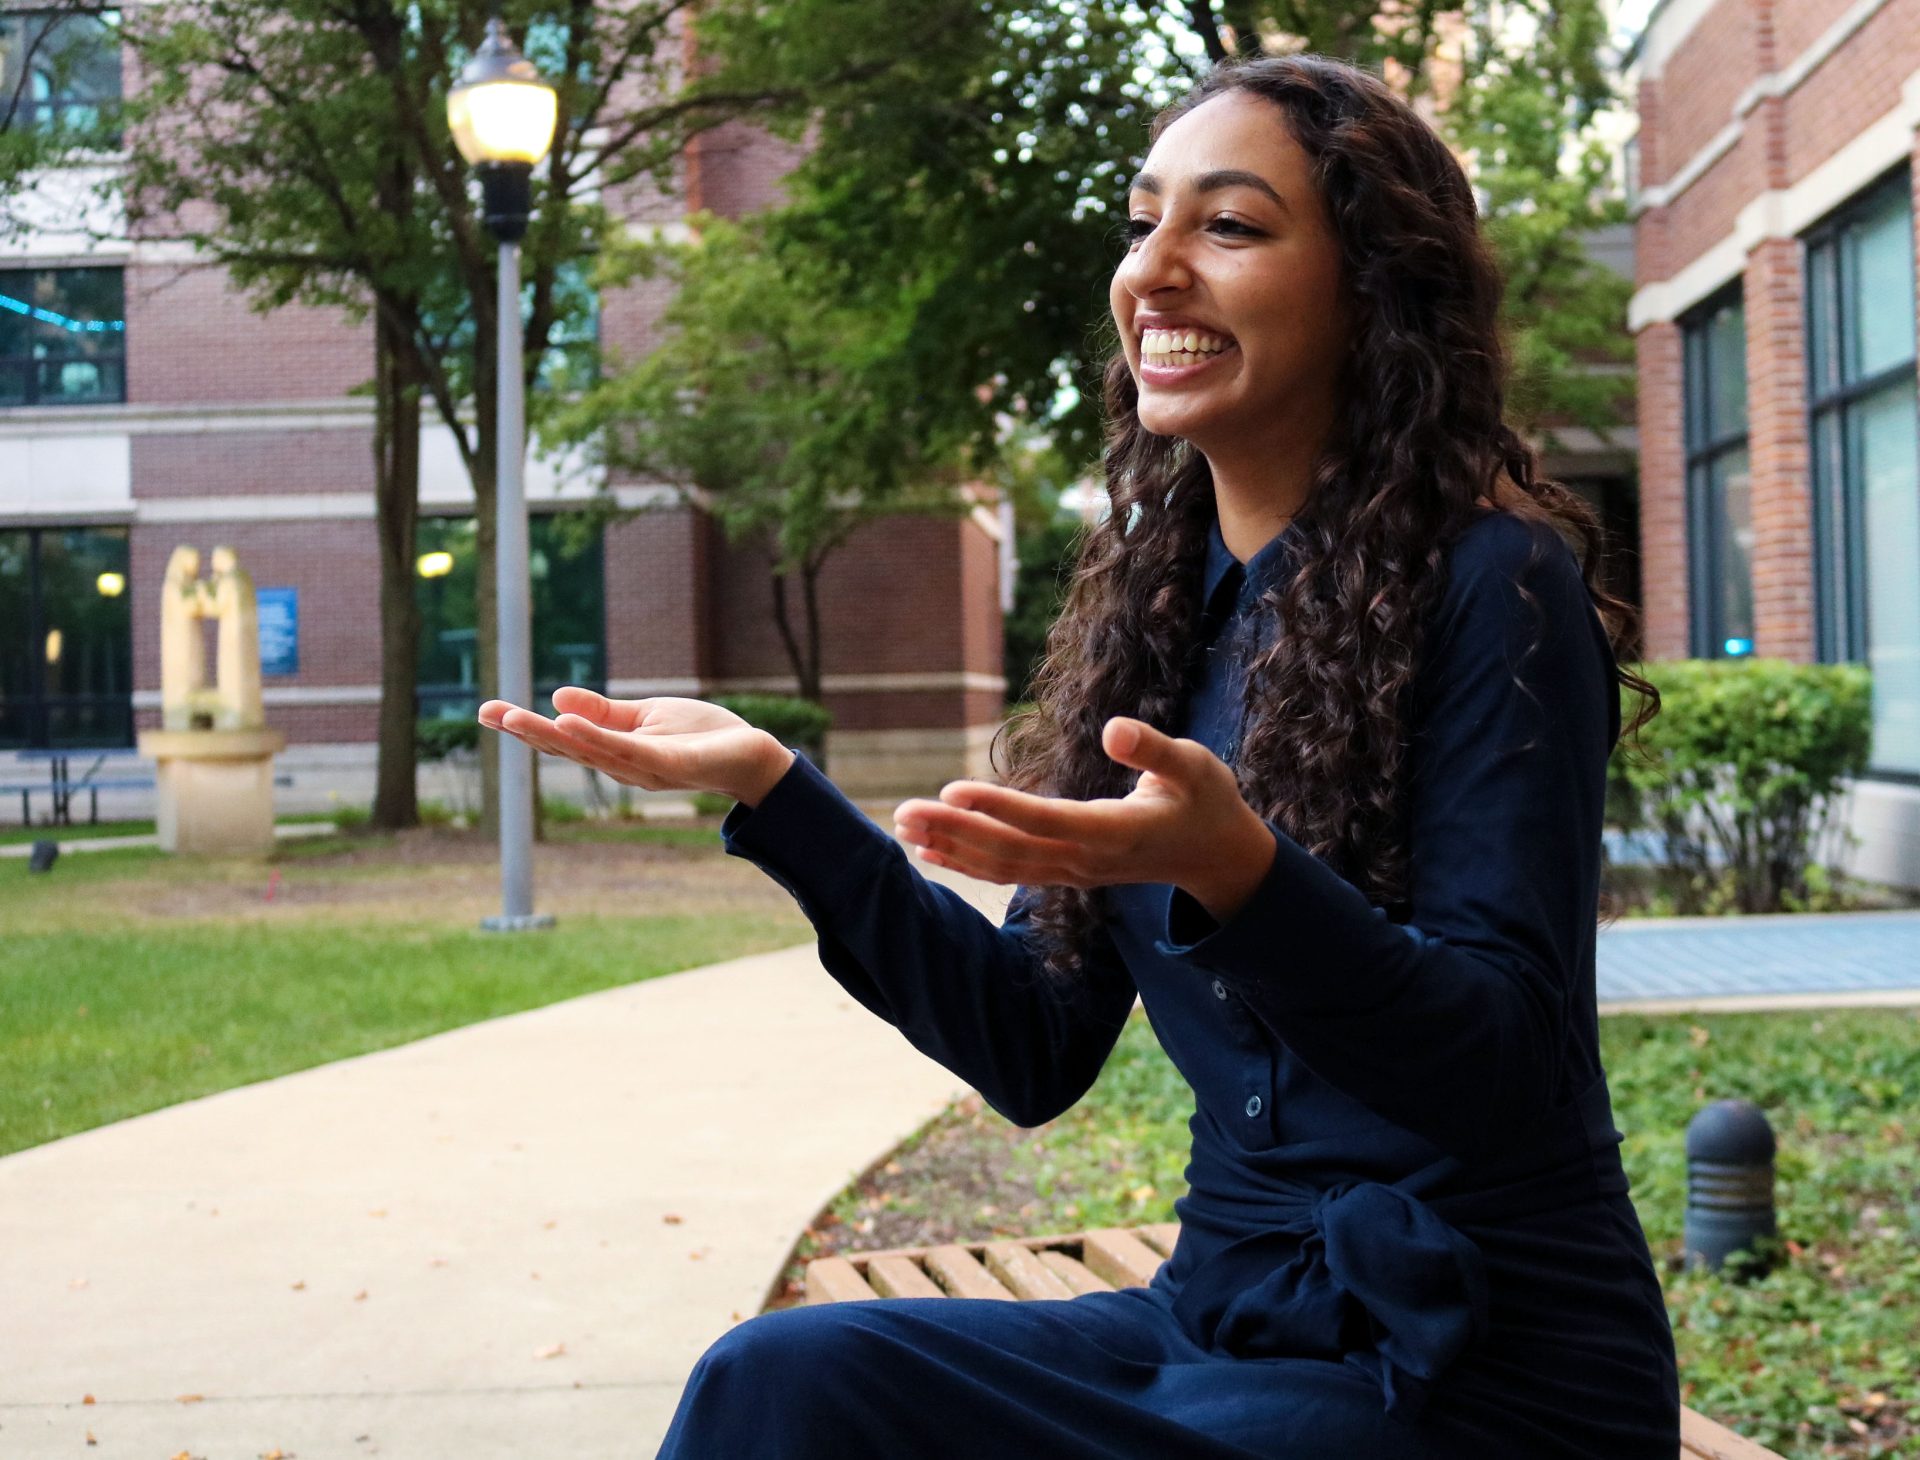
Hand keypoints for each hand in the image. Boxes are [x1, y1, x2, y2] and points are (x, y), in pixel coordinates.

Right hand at [478, 687, 794, 805]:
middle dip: (526, 732)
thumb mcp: (645, 717)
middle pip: (567, 748)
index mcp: (614, 752)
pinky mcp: (670, 762)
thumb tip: (556, 698)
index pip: (563, 739)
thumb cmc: (701, 737)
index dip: (524, 727)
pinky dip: (596, 739)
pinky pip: (627, 750)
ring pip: (590, 751)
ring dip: (551, 735)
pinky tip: (568, 724)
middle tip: (487, 714)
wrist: (752, 755)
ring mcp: (645, 767)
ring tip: (516, 717)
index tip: (485, 710)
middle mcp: (623, 765)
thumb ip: (604, 712)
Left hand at [892, 717, 1276, 921]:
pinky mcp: (1067, 873)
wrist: (1218, 857)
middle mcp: (1087, 859)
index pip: (1045, 820)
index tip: (952, 788)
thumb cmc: (1207, 800)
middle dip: (954, 831)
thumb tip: (1113, 729)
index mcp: (1115, 831)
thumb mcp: (1195, 765)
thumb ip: (1154, 749)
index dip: (998, 807)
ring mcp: (1074, 872)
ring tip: (904, 829)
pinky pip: (1011, 872)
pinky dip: (969, 862)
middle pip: (1011, 850)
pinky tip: (932, 850)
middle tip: (902, 813)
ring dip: (952, 847)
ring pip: (1004, 866)